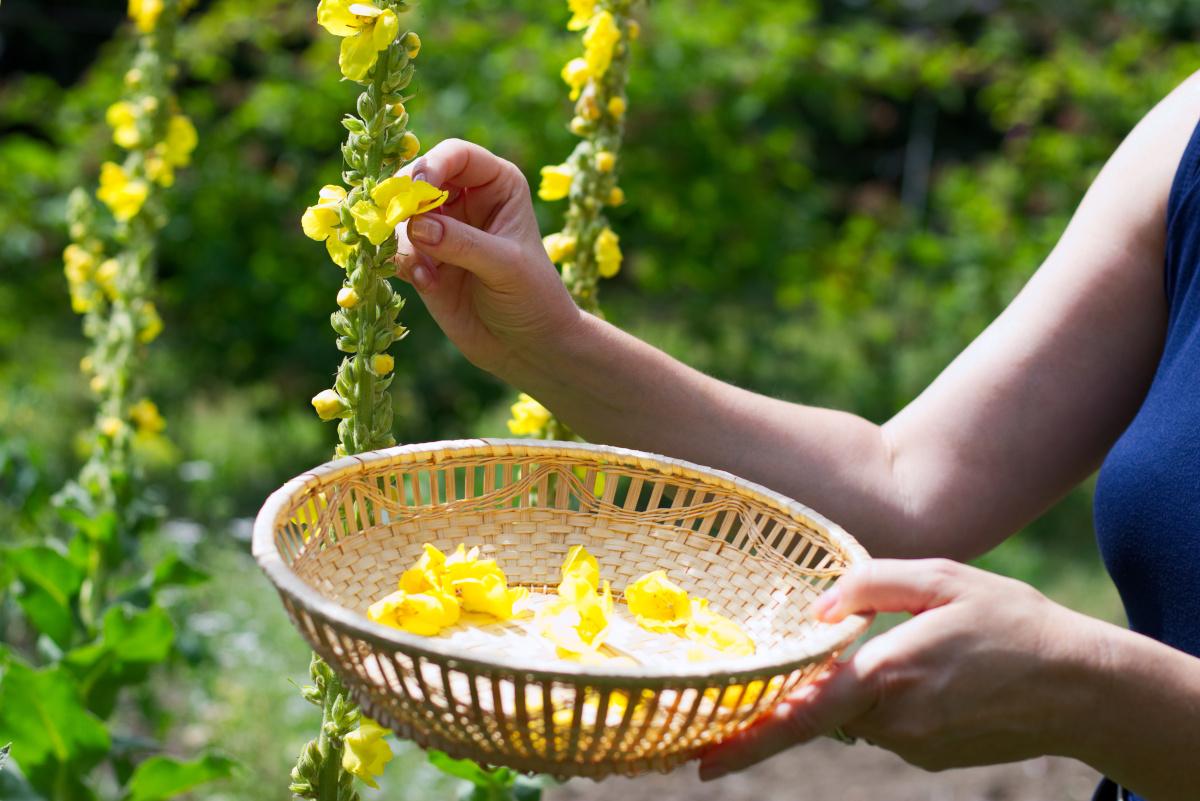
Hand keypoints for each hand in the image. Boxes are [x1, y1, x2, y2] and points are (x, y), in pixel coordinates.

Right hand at [393, 139, 580, 375]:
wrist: (528, 346)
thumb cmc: (533, 297)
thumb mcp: (506, 266)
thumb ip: (462, 243)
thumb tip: (416, 225)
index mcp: (496, 183)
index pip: (456, 154)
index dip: (432, 164)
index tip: (417, 188)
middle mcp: (465, 199)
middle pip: (417, 179)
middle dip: (404, 200)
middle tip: (400, 226)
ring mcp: (440, 229)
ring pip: (401, 216)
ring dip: (403, 240)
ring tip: (425, 271)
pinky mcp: (423, 260)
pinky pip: (397, 249)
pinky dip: (403, 263)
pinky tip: (426, 283)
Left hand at [699, 558, 1100, 779]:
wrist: (1081, 686)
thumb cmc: (1009, 621)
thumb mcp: (940, 578)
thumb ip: (869, 585)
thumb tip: (817, 610)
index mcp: (886, 673)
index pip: (799, 716)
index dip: (748, 741)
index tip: (702, 761)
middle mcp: (892, 721)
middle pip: (823, 706)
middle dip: (814, 685)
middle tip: (842, 655)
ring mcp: (913, 746)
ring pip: (855, 714)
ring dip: (862, 685)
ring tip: (924, 649)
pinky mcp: (930, 758)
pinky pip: (888, 726)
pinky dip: (893, 700)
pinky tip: (939, 674)